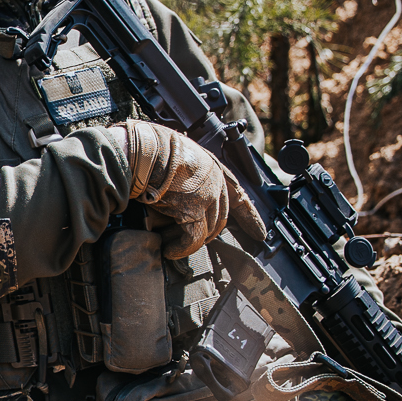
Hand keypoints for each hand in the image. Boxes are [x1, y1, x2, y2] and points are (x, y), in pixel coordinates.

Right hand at [115, 118, 266, 257]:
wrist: (141, 151)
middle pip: (220, 218)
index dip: (249, 216)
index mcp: (212, 166)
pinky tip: (169, 251)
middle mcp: (215, 182)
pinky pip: (191, 240)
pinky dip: (179, 249)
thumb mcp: (177, 155)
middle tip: (188, 242)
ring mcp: (206, 197)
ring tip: (170, 244)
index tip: (260, 234)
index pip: (239, 195)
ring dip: (188, 242)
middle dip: (207, 234)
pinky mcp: (193, 212)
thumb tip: (176, 192)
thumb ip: (186, 172)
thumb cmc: (149, 149)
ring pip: (206, 231)